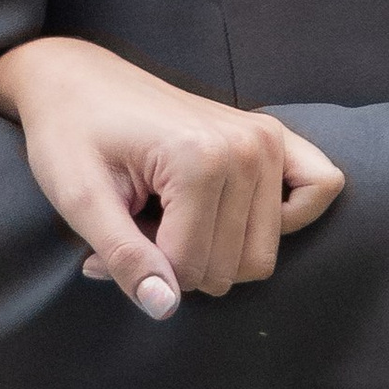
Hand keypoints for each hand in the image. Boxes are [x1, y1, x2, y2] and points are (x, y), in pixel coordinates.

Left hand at [0, 36, 346, 318]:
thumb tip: (165, 309)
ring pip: (262, 253)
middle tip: (139, 225)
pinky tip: (236, 212)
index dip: (144, 270)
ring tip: (170, 215)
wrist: (76, 79)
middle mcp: (246, 147)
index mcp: (197, 158)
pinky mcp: (274, 135)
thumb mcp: (79, 199)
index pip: (189, 268)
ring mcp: (266, 138)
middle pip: (231, 267)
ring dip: (215, 250)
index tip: (109, 239)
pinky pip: (319, 189)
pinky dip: (287, 218)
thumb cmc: (69, 134)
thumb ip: (124, 257)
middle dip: (179, 265)